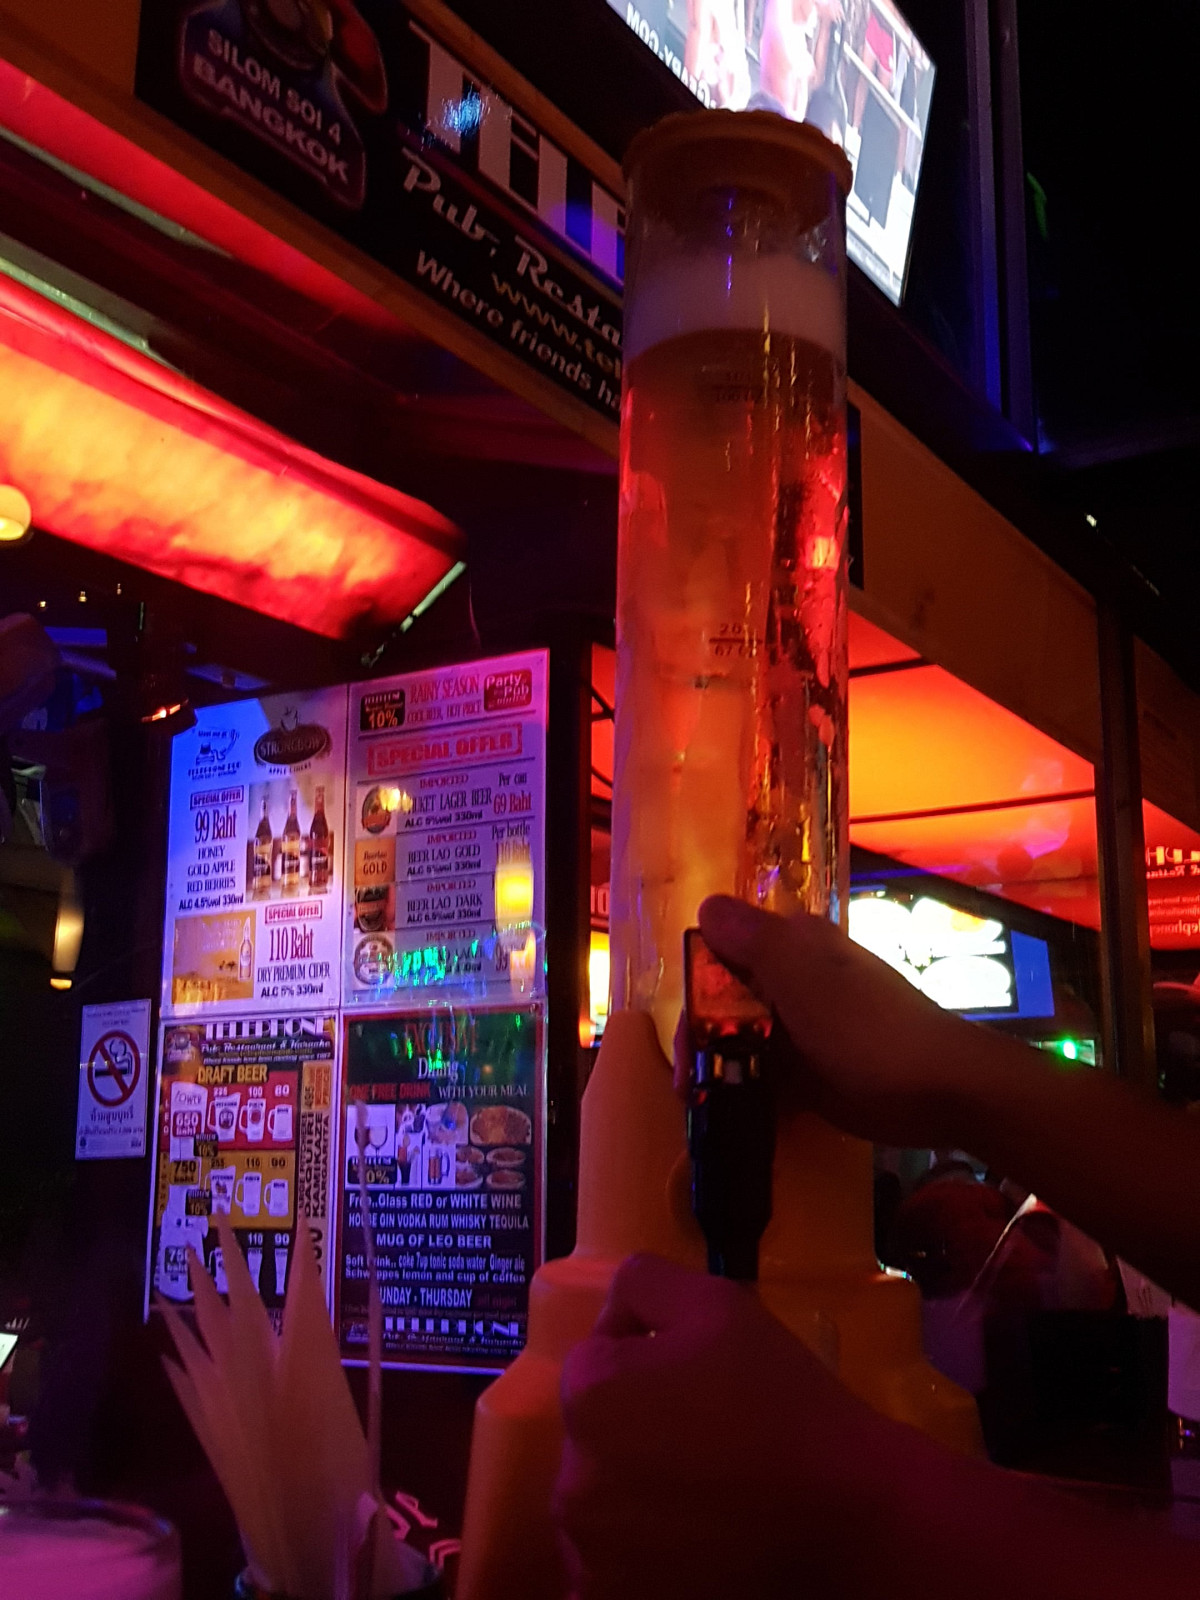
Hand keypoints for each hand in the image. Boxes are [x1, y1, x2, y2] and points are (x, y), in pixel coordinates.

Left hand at [554, 1254, 910, 1599]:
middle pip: (594, 1431)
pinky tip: (699, 1535)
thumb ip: (645, 1282)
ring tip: (708, 1488)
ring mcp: (592, 1554)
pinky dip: (644, 1549)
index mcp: (589, 1394)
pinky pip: (614, 1562)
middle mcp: (572, 1478)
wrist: (846, 1518)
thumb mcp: (718, 1302)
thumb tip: (615, 1312)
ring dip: (636, 1489)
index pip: (595, 1355)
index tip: (699, 1374)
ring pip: (602, 1497)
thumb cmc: (782, 1401)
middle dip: (636, 1423)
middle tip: (709, 1431)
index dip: (647, 1355)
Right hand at [684, 896, 1012, 1149]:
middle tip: (689, 1087)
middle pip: (726, 1000)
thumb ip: (755, 941)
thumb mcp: (805, 979)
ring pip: (742, 1037)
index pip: (721, 952)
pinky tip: (732, 1111)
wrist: (941, 1090)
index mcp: (792, 944)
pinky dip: (747, 1086)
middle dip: (701, 1038)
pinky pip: (766, 1070)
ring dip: (717, 1066)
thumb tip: (707, 904)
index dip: (694, 991)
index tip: (686, 1040)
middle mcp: (794, 977)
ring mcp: (804, 1025)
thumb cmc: (869, 1029)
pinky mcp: (814, 1068)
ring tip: (701, 1104)